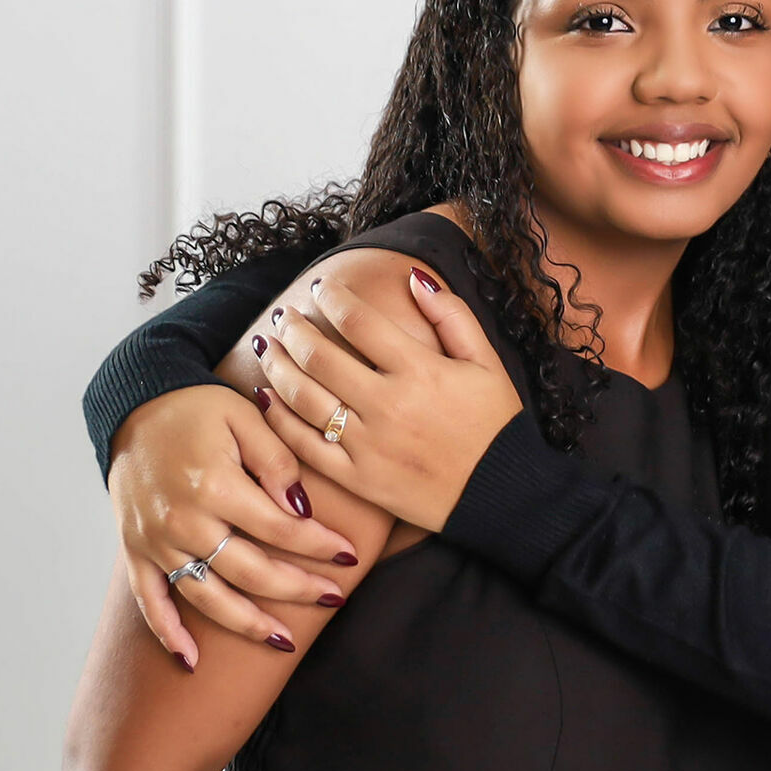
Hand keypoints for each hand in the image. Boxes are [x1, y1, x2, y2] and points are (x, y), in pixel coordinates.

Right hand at [108, 386, 357, 668]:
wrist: (136, 404)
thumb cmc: (200, 408)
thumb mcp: (247, 417)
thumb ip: (278, 461)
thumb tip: (303, 509)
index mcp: (215, 485)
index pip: (280, 529)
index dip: (319, 546)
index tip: (351, 557)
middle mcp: (183, 520)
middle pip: (249, 571)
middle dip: (297, 589)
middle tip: (335, 599)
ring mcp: (156, 540)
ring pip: (207, 596)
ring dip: (247, 623)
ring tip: (285, 642)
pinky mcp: (135, 550)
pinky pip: (150, 600)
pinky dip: (167, 633)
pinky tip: (191, 662)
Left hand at [248, 268, 523, 534]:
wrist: (503, 492)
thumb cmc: (496, 424)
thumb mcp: (487, 362)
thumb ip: (452, 316)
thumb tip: (414, 278)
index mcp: (420, 370)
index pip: (358, 321)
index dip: (332, 298)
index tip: (320, 288)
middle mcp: (388, 404)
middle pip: (320, 356)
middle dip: (294, 329)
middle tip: (284, 316)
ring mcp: (369, 444)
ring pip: (303, 398)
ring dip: (277, 367)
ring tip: (267, 347)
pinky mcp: (358, 478)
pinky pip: (305, 446)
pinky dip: (279, 419)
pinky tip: (267, 398)